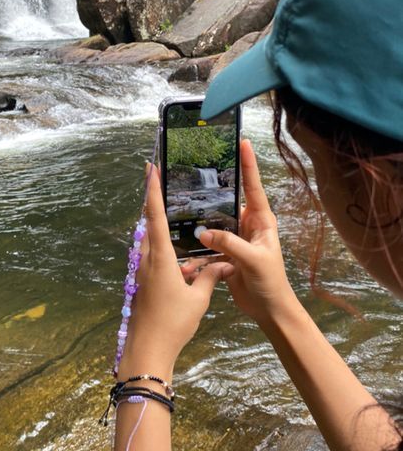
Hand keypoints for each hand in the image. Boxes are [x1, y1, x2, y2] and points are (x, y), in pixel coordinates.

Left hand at [118, 164, 229, 379]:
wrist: (148, 351)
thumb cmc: (173, 323)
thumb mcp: (198, 299)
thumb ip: (209, 276)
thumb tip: (225, 263)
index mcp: (160, 258)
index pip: (154, 215)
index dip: (152, 190)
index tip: (149, 168)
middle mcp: (146, 260)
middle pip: (148, 224)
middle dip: (155, 203)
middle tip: (163, 182)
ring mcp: (141, 272)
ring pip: (149, 242)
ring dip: (159, 230)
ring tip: (174, 218)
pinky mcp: (141, 284)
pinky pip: (151, 259)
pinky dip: (162, 251)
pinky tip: (177, 259)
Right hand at [183, 140, 296, 327]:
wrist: (269, 309)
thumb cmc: (270, 282)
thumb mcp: (253, 260)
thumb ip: (230, 244)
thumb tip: (205, 232)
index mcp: (261, 220)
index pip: (253, 186)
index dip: (248, 164)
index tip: (242, 142)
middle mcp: (247, 224)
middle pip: (228, 199)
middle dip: (213, 187)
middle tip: (196, 168)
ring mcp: (235, 237)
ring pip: (214, 221)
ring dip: (200, 218)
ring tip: (180, 201)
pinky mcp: (224, 252)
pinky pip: (208, 241)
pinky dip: (197, 243)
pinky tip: (182, 239)